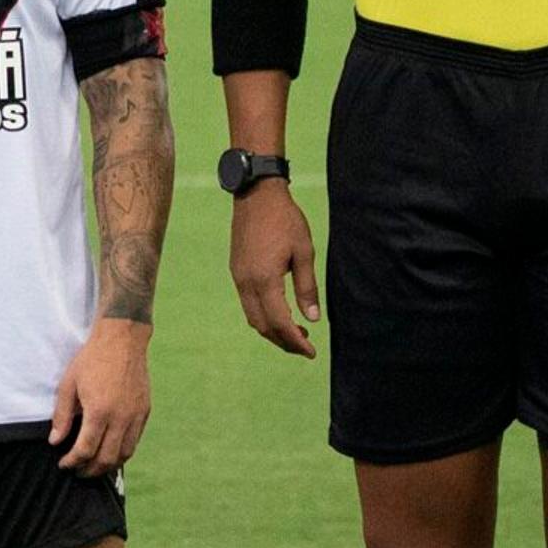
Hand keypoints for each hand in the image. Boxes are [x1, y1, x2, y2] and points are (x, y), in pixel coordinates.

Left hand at [49, 319, 152, 475]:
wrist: (122, 341)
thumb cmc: (91, 360)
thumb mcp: (68, 385)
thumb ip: (62, 416)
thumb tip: (55, 442)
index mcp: (100, 411)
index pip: (86, 450)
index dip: (72, 462)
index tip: (63, 465)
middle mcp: (121, 418)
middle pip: (107, 458)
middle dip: (90, 470)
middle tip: (77, 472)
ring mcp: (136, 416)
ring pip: (124, 454)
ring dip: (108, 466)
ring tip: (93, 467)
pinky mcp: (145, 412)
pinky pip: (134, 442)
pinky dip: (122, 453)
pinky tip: (110, 452)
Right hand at [228, 183, 319, 356]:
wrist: (255, 195)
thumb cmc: (285, 220)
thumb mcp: (304, 252)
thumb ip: (307, 288)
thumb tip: (312, 319)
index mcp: (265, 280)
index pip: (280, 323)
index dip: (296, 342)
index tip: (312, 353)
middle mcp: (246, 283)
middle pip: (262, 326)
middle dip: (284, 342)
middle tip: (305, 347)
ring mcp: (238, 277)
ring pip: (252, 317)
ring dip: (272, 330)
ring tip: (295, 332)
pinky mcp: (236, 271)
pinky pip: (247, 304)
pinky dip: (263, 316)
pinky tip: (279, 312)